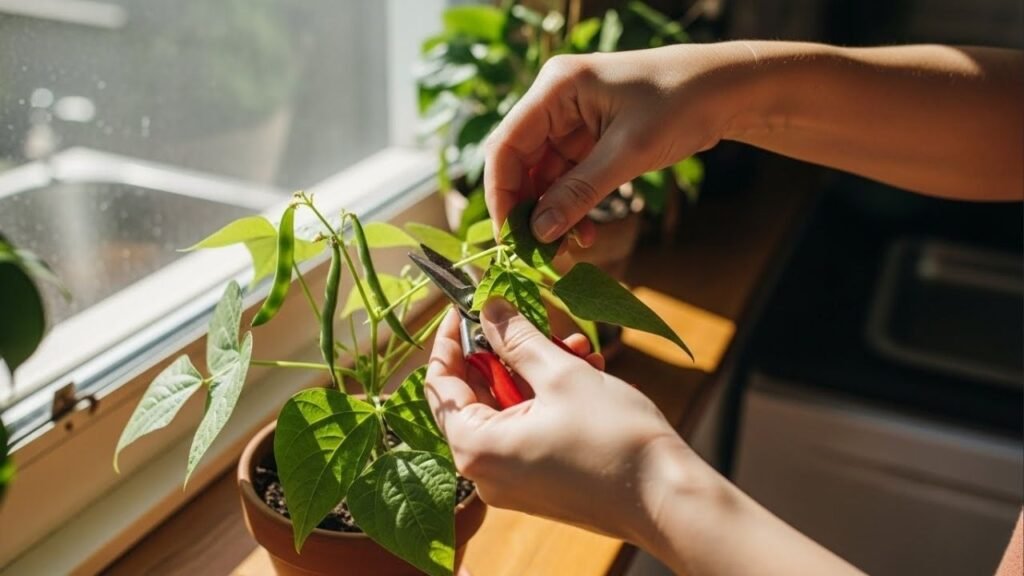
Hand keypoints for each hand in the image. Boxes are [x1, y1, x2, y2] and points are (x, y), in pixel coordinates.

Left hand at [426, 299, 866, 575]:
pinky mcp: (540, 484)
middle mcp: (485, 471)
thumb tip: (489, 309)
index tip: (469, 305)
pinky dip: (549, 399)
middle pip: (476, 395)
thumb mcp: (560, 374)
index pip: (441, 384)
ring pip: (509, 408)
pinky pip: (529, 429)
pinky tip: (585, 372)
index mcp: (476, 448)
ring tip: (576, 346)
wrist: (667, 499)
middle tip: (534, 317)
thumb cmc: (614, 439)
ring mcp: (513, 481)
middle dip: (508, 351)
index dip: (452, 339)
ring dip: (537, 370)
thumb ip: (517, 339)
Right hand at [484, 44, 751, 242]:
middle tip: (538, 253)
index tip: (509, 238)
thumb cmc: (681, 104)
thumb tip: (539, 232)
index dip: (502, 194)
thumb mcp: (629, 152)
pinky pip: (567, 179)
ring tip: (568, 249)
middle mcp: (555, 102)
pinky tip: (585, 234)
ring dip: (552, 214)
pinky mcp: (590, 139)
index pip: (506, 146)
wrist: (727, 91)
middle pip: (520, 163)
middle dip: (528, 209)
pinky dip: (572, 207)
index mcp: (556, 88)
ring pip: (543, 176)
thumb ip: (580, 192)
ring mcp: (572, 121)